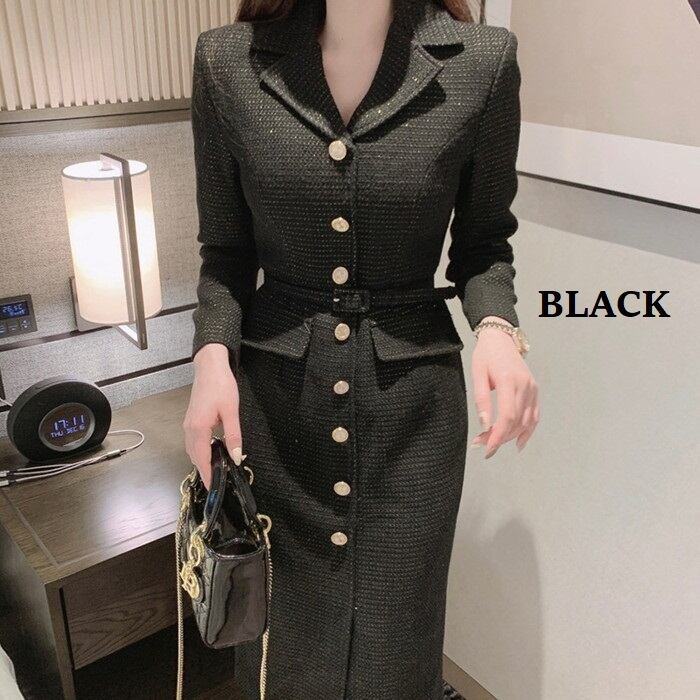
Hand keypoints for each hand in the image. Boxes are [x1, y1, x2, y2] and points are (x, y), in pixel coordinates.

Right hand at [183, 343, 242, 488]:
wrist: (210, 366)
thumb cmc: (221, 385)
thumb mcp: (231, 411)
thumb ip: (233, 435)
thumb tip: (235, 456)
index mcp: (198, 428)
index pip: (201, 458)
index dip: (207, 475)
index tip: (213, 489)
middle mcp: (189, 428)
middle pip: (194, 456)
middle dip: (204, 471)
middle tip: (217, 483)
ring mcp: (188, 423)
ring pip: (192, 449)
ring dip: (202, 461)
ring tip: (216, 471)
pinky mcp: (191, 419)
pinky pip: (193, 441)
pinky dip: (200, 451)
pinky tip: (211, 452)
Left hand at [470, 318, 538, 458]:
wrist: (501, 339)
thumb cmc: (486, 355)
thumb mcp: (477, 374)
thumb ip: (481, 400)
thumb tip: (484, 425)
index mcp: (508, 380)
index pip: (507, 416)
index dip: (498, 436)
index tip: (487, 449)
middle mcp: (525, 385)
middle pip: (516, 421)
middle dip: (499, 438)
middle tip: (482, 445)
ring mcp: (532, 388)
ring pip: (526, 422)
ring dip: (510, 436)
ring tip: (492, 442)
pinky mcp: (535, 391)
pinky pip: (534, 416)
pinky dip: (528, 431)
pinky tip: (518, 443)